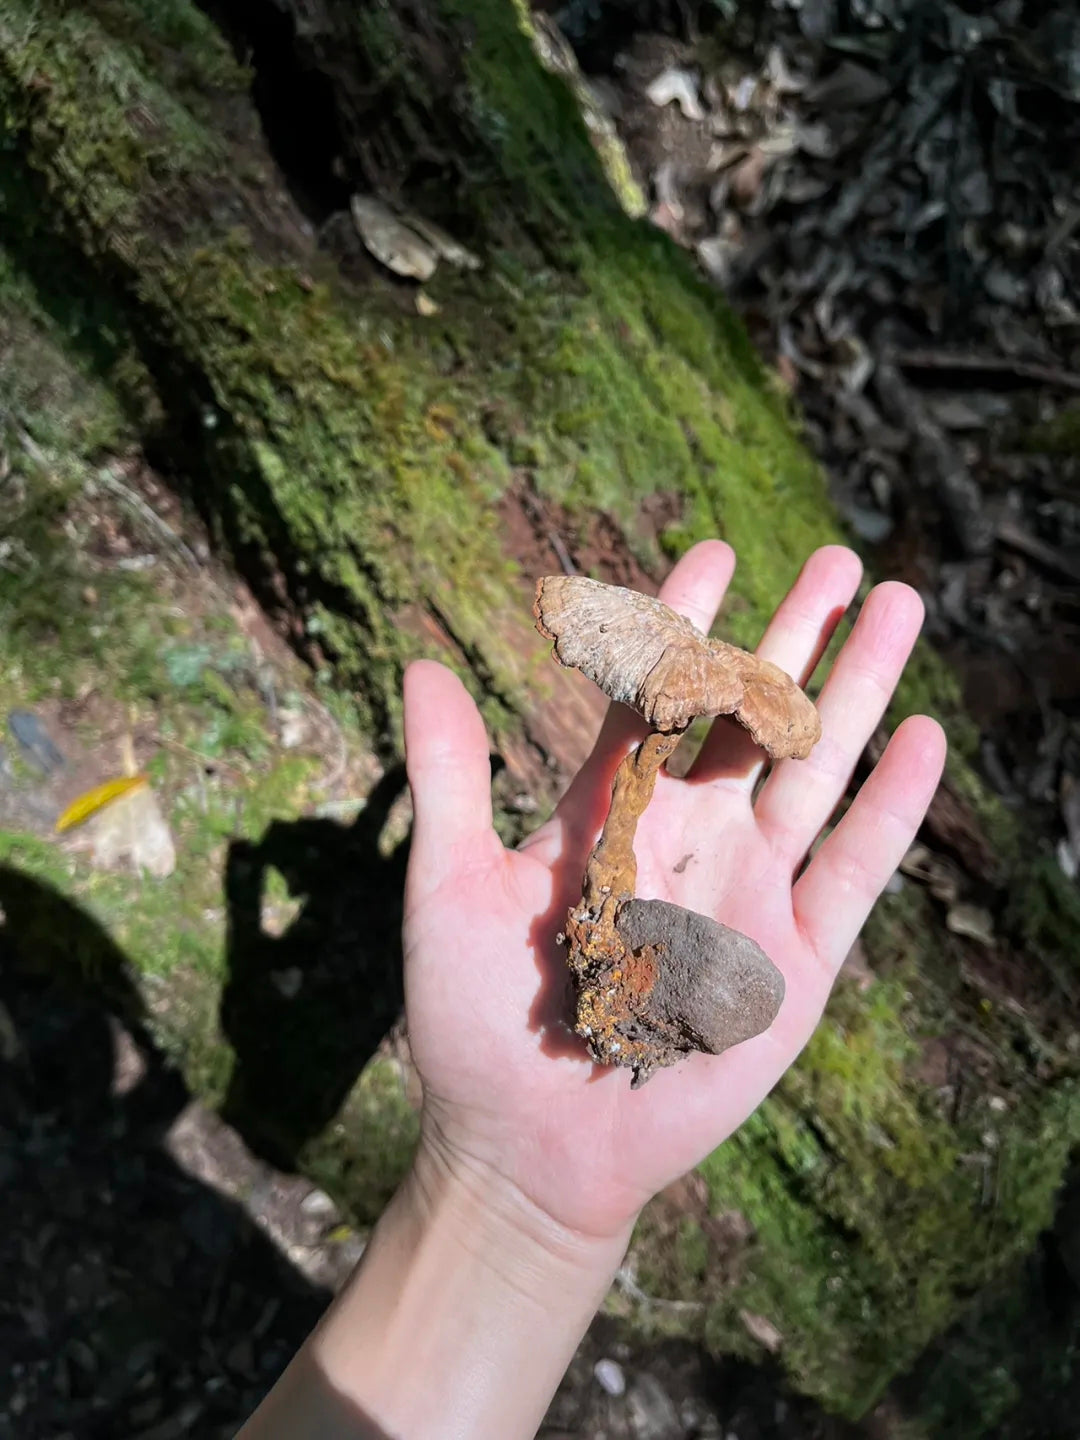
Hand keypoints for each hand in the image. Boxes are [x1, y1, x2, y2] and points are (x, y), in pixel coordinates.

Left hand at [402, 542, 944, 1243]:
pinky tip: (920, 738)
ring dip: (856, 691)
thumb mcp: (449, 887)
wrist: (530, 1145)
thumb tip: (419, 663)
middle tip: (839, 557)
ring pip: (814, 770)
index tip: (716, 551)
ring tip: (897, 608)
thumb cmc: (476, 1020)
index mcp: (607, 810)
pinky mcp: (792, 960)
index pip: (655, 696)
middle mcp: (684, 836)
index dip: (684, 624)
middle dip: (795, 636)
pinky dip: (887, 806)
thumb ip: (446, 777)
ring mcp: (744, 891)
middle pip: (751, 716)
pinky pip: (851, 870)